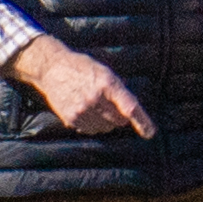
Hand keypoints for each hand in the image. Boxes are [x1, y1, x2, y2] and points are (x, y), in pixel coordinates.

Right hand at [11, 35, 155, 137]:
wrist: (52, 69)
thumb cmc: (83, 68)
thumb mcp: (105, 72)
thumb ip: (119, 91)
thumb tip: (131, 113)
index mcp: (108, 84)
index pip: (130, 107)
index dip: (142, 122)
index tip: (150, 133)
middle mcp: (96, 99)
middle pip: (119, 121)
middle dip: (120, 117)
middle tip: (111, 106)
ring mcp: (82, 110)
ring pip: (105, 128)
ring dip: (106, 122)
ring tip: (95, 106)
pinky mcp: (71, 118)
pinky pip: (90, 130)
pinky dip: (93, 125)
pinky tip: (86, 111)